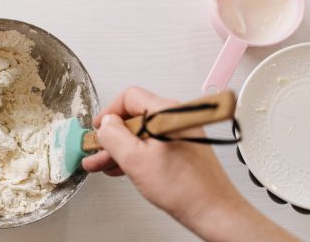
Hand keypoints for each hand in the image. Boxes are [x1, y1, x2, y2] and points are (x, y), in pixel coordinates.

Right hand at [82, 87, 296, 241]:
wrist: (213, 212)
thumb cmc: (185, 188)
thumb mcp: (135, 160)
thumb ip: (114, 136)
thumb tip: (106, 124)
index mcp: (167, 113)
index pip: (130, 97)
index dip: (110, 112)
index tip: (99, 127)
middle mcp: (176, 119)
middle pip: (134, 117)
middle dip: (112, 135)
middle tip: (97, 147)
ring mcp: (180, 135)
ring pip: (141, 134)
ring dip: (119, 148)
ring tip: (101, 162)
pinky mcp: (183, 150)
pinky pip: (152, 146)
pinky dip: (135, 155)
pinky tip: (120, 167)